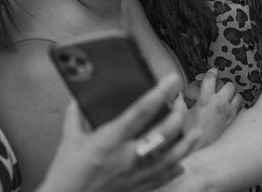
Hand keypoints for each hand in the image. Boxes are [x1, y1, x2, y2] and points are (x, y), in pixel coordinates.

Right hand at [37, 74, 200, 191]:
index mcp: (110, 140)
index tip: (172, 79)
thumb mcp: (69, 140)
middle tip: (182, 102)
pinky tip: (182, 160)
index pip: (141, 111)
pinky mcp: (136, 188)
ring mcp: (134, 175)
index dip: (160, 93)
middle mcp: (126, 157)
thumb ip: (75, 116)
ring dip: (186, 143)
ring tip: (196, 132)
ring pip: (170, 158)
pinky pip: (162, 178)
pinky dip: (174, 168)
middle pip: (164, 133)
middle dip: (179, 115)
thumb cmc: (65, 174)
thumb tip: (79, 98)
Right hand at [183, 68, 242, 148]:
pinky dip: (238, 108)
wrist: (201, 152)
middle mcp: (220, 104)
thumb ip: (180, 102)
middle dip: (224, 85)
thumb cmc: (189, 135)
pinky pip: (242, 109)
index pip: (211, 78)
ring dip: (233, 96)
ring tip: (226, 99)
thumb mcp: (181, 116)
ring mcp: (230, 113)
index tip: (213, 72)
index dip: (212, 72)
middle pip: (229, 85)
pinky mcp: (235, 122)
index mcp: (205, 100)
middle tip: (219, 88)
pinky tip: (231, 111)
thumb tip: (179, 94)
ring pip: (238, 96)